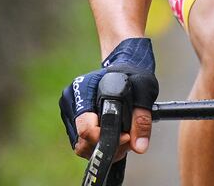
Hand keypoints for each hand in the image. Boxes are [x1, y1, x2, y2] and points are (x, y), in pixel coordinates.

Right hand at [59, 38, 159, 159]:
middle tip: (127, 139)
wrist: (125, 65)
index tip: (126, 136)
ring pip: (81, 146)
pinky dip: (98, 145)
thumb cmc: (132, 74)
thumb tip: (139, 146)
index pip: (85, 128)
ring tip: (123, 138)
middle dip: (106, 146)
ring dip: (103, 148)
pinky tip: (114, 136)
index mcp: (82, 89)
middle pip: (82, 142)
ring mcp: (69, 112)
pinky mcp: (73, 121)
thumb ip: (141, 119)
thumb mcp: (144, 91)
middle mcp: (71, 101)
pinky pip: (83, 143)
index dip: (107, 139)